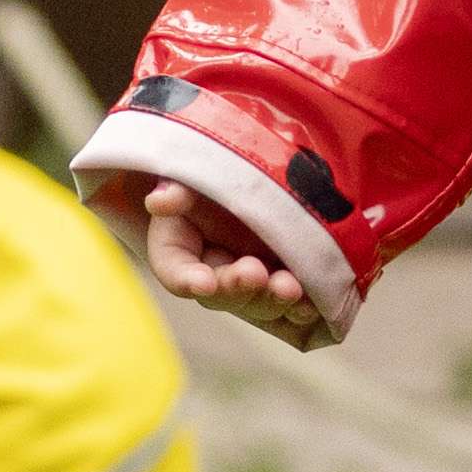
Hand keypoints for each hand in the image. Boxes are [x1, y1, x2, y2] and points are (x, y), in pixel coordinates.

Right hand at [101, 169, 343, 349]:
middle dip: (238, 287)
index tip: (203, 283)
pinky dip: (301, 309)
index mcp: (182, 243)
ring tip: (289, 289)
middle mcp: (215, 269)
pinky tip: (312, 305)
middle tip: (255, 274)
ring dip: (272, 300)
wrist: (270, 163)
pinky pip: (290, 307)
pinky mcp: (285, 283)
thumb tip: (159, 201)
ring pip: (257, 303)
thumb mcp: (199, 172)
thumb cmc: (223, 167)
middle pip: (220, 293)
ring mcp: (252, 281)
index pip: (174, 268)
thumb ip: (180, 187)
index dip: (186, 279)